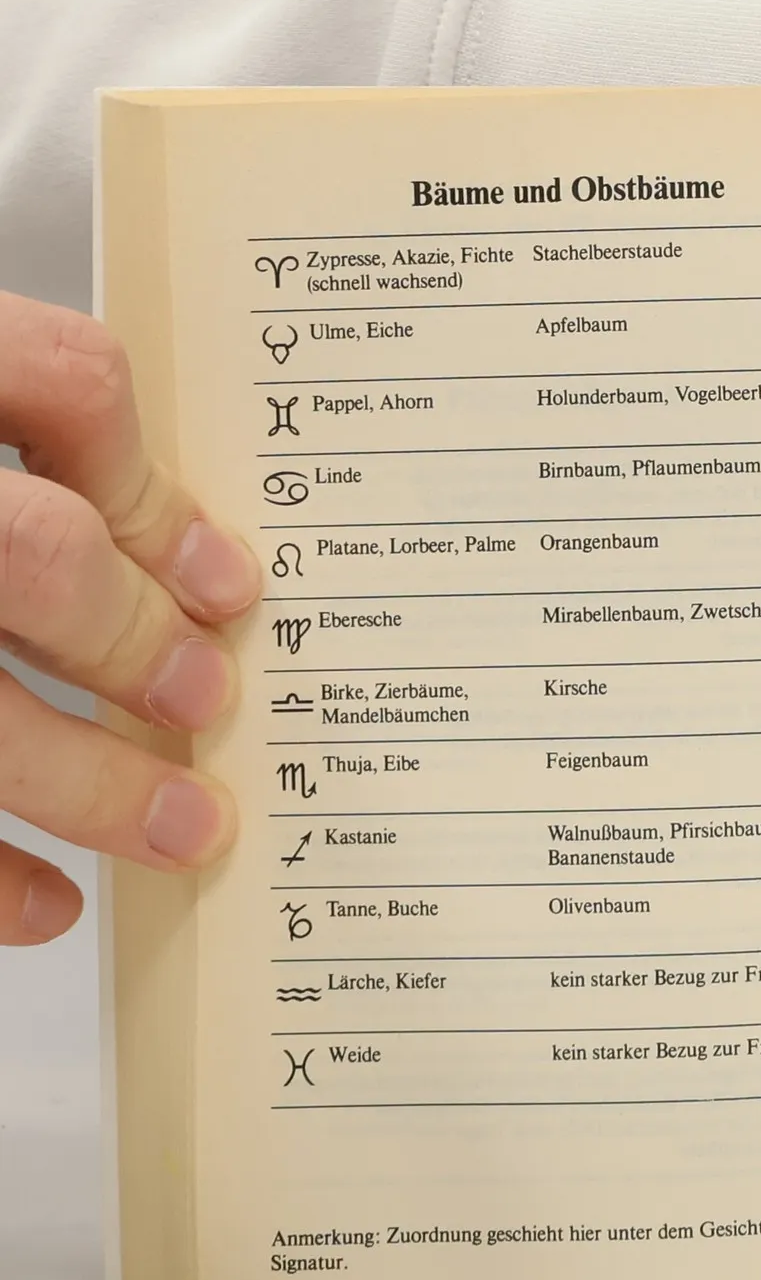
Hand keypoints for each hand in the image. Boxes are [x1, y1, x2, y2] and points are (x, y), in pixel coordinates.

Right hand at [0, 293, 258, 945]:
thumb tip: (165, 564)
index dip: (148, 483)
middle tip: (201, 697)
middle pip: (36, 553)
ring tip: (177, 829)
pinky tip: (36, 900)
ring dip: (89, 783)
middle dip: (137, 641)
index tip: (219, 579)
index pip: (57, 379)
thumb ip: (1, 442)